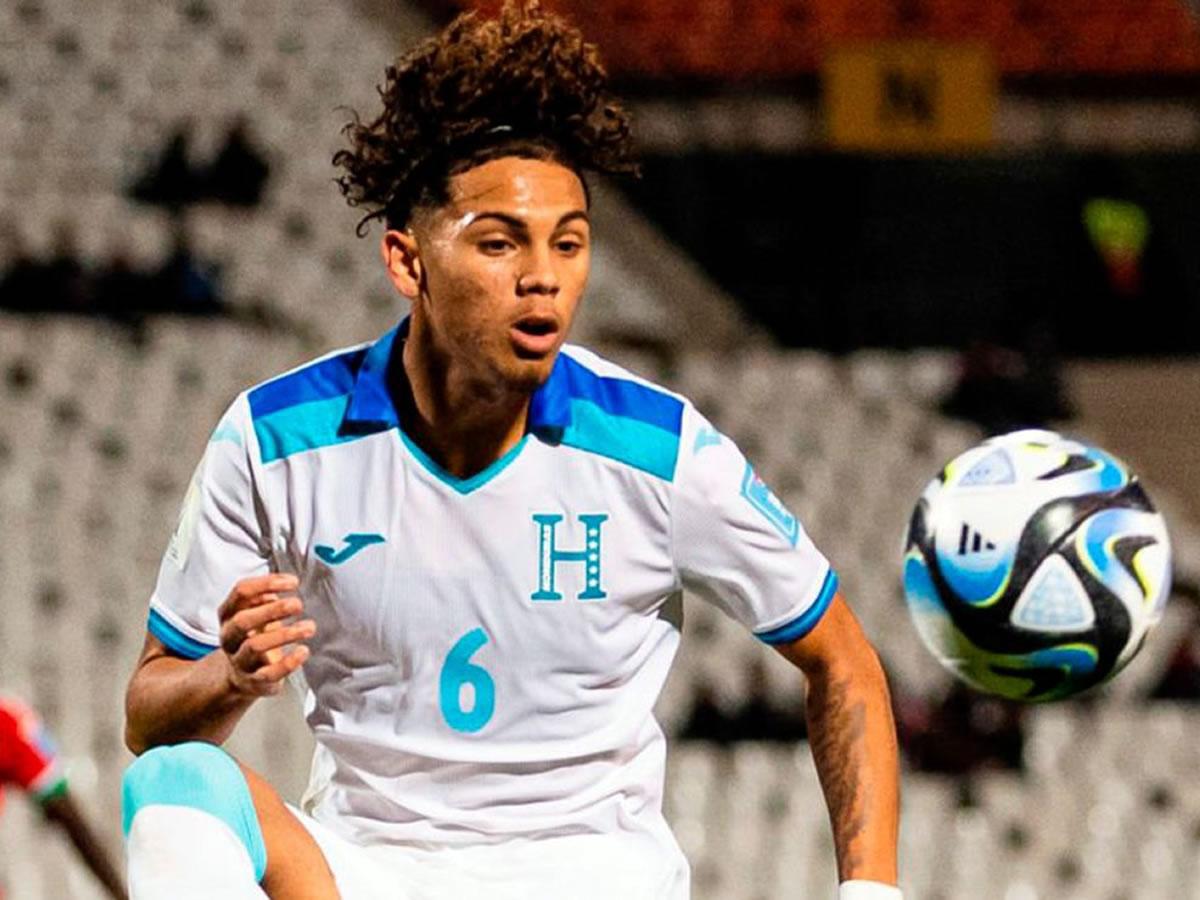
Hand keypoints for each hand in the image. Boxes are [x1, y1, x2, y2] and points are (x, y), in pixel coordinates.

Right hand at [217, 574, 314, 696]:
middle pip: (243, 620)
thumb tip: (285, 581)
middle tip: (298, 604)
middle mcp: (229, 638)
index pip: (241, 592)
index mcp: (228, 615)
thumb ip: (266, 595)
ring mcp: (239, 661)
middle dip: (272, 610)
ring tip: (309, 627)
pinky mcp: (254, 681)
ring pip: (255, 647)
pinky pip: (269, 674)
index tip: (293, 582)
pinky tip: (303, 651)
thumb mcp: (256, 612)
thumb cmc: (254, 636)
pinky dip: (288, 663)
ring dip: (285, 634)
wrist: (242, 676)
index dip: (266, 583)